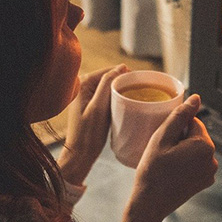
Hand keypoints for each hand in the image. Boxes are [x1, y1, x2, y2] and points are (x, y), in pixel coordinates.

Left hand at [58, 64, 128, 184]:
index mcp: (82, 83)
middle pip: (108, 78)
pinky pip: (106, 96)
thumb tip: (121, 67)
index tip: (140, 81)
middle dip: (122, 82)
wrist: (80, 154)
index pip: (108, 71)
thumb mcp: (99, 107)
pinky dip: (115, 98)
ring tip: (134, 96)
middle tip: (139, 90)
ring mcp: (85, 96)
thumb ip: (107, 84)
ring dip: (120, 91)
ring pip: (108, 87)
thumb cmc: (88, 133)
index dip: (124, 74)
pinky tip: (124, 104)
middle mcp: (82, 86)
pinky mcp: (89, 105)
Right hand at [127, 94, 217, 221]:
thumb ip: (180, 116)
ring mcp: (210, 172)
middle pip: (196, 136)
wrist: (150, 204)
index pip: (192, 122)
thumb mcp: (162, 138)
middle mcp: (213, 159)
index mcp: (205, 145)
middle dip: (181, 139)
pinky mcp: (205, 182)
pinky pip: (197, 163)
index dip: (176, 128)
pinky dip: (186, 163)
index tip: (164, 141)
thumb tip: (196, 98)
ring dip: (183, 151)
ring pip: (196, 149)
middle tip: (163, 152)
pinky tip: (172, 172)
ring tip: (167, 163)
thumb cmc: (152, 170)